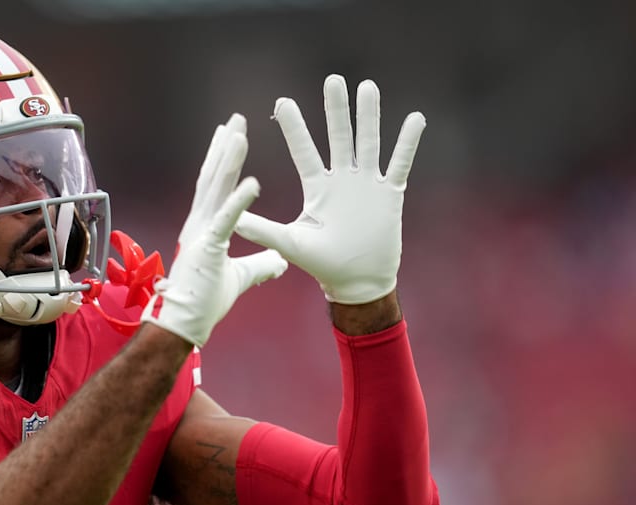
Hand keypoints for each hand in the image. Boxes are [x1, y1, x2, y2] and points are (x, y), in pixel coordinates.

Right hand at [142, 114, 287, 346]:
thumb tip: (280, 262)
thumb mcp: (241, 278)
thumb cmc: (204, 303)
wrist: (182, 324)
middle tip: (237, 120)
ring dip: (229, 160)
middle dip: (226, 148)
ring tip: (239, 133)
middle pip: (214, 178)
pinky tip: (253, 182)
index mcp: (205, 227)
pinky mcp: (207, 247)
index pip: (215, 186)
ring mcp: (201, 233)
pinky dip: (239, 200)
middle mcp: (198, 223)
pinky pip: (227, 220)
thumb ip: (260, 266)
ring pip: (217, 189)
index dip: (223, 160)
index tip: (231, 136)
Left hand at [235, 75, 425, 303]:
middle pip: (338, 137)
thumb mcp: (290, 243)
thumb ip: (264, 229)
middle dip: (335, 110)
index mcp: (317, 188)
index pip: (304, 151)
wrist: (357, 282)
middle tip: (331, 80)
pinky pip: (400, 164)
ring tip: (367, 86)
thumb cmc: (322, 263)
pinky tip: (415, 118)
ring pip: (368, 143)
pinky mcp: (390, 195)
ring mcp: (367, 185)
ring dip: (369, 117)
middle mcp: (342, 180)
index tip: (282, 101)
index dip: (295, 128)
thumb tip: (233, 220)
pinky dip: (407, 143)